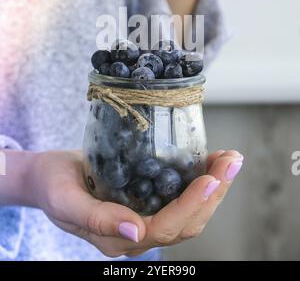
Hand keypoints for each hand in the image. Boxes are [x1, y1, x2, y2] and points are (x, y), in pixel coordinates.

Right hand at [32, 149, 242, 257]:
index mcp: (119, 238)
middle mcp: (137, 231)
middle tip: (232, 161)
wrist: (46, 176)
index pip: (165, 228)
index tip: (210, 179)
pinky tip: (209, 161)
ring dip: (213, 188)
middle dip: (214, 193)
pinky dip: (199, 181)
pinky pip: (180, 197)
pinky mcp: (147, 199)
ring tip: (229, 159)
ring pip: (189, 212)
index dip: (190, 206)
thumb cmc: (53, 186)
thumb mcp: (65, 200)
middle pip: (187, 222)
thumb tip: (135, 230)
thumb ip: (96, 219)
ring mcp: (144, 216)